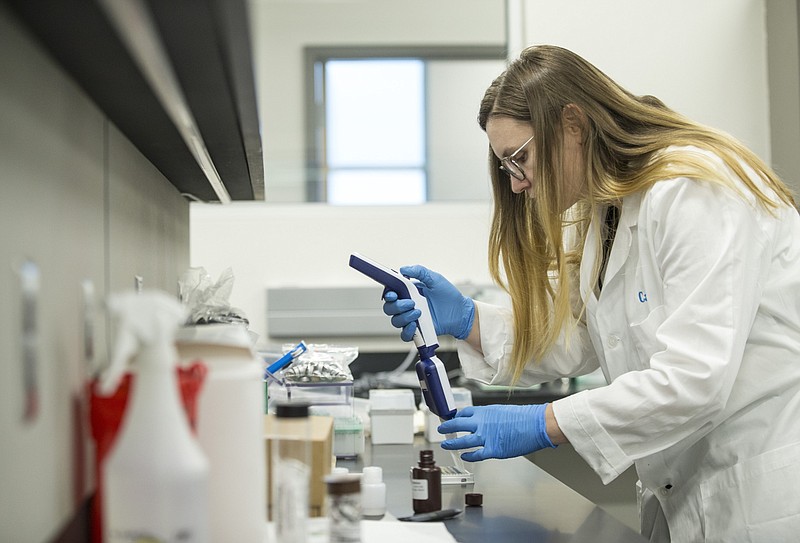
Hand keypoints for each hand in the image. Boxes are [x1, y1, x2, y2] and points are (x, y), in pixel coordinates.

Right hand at [381, 265, 474, 340]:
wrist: (460, 312)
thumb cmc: (448, 295)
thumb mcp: (435, 279)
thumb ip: (420, 272)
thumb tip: (403, 269)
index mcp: (408, 293)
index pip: (391, 294)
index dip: (388, 294)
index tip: (393, 294)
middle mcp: (407, 306)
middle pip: (389, 308)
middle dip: (397, 306)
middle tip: (411, 303)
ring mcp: (411, 319)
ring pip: (396, 321)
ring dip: (404, 317)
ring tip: (419, 313)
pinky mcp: (417, 330)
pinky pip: (404, 335)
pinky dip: (407, 331)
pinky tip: (415, 325)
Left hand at [437, 404, 555, 460]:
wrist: (536, 424)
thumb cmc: (524, 417)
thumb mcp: (502, 410)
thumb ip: (490, 417)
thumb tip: (484, 422)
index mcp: (485, 411)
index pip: (464, 413)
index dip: (457, 417)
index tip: (453, 419)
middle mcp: (482, 423)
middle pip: (457, 425)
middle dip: (447, 427)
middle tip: (441, 429)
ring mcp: (486, 437)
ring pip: (462, 441)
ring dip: (452, 443)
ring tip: (445, 445)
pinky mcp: (493, 450)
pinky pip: (476, 454)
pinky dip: (468, 455)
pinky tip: (465, 456)